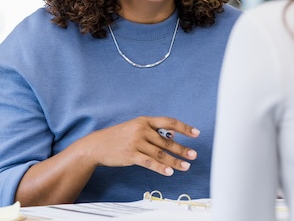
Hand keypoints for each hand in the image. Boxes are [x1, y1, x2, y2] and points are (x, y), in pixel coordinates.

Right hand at [77, 116, 199, 176]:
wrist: (97, 145)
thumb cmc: (118, 137)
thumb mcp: (134, 128)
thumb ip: (152, 131)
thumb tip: (172, 136)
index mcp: (144, 120)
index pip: (168, 122)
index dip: (184, 127)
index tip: (196, 133)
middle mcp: (141, 129)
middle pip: (167, 140)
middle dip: (182, 149)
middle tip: (194, 155)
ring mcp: (135, 142)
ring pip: (160, 153)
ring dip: (174, 161)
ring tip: (186, 167)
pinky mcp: (130, 155)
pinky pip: (149, 162)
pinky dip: (160, 168)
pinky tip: (169, 172)